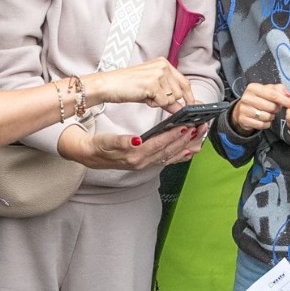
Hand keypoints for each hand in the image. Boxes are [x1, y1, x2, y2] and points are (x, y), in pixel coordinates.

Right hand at [59, 124, 202, 170]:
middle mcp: (143, 162)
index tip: (186, 125)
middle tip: (200, 127)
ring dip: (187, 145)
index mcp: (135, 156)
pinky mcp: (146, 163)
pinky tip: (189, 150)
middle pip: (169, 150)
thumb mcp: (105, 142)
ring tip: (200, 135)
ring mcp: (146, 164)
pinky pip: (167, 160)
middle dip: (186, 139)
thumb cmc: (98, 146)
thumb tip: (136, 140)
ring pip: (171, 155)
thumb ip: (121, 141)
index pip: (159, 145)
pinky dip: (180, 155)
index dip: (174, 135)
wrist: (89, 156)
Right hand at [84, 57, 191, 110]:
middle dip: (169, 101)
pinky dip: (153, 104)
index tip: (192, 106)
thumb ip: (168, 95)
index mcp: (163, 63)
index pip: (184, 82)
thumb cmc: (126, 85)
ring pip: (172, 98)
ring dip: (160, 102)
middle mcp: (163, 66)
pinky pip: (163, 102)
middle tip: (153, 98)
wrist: (108, 85)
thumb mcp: (151, 89)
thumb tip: (183, 107)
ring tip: (145, 96)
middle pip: (180, 92)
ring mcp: (158, 74)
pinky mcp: (153, 84)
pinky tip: (143, 97)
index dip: (189, 96)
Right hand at [229, 83, 288, 132]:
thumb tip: (288, 95)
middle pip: (271, 106)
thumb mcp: (268, 90)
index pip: (272, 94)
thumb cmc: (259, 98)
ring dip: (271, 117)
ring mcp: (244, 109)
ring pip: (266, 117)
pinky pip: (261, 125)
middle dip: (276, 109)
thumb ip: (279, 90)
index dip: (284, 100)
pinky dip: (266, 124)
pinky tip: (264, 119)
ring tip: (268, 113)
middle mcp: (246, 98)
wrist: (243, 109)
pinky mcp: (243, 120)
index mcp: (253, 88)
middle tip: (275, 108)